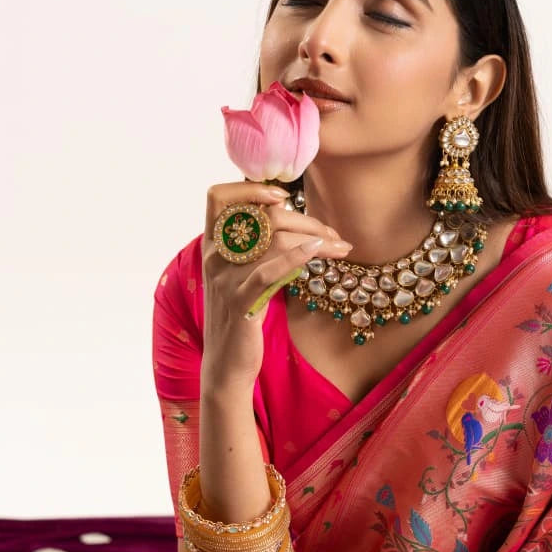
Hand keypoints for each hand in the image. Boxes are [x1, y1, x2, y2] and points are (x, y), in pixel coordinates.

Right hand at [202, 181, 352, 389]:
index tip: (282, 197)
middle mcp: (214, 257)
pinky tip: (317, 251)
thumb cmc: (240, 314)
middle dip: (305, 220)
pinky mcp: (240, 302)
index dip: (249, 188)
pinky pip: (269, 271)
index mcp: (212, 245)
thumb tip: (287, 218)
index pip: (218, 196)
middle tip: (332, 235)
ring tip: (340, 248)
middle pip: (262, 216)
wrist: (225, 363)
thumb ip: (253, 247)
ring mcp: (225, 279)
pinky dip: (296, 256)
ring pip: (274, 240)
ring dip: (315, 238)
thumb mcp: (240, 274)